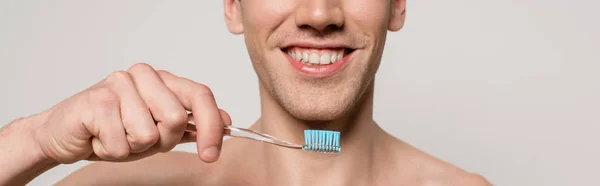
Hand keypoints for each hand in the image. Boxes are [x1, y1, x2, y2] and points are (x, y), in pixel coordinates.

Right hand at [29, 63, 230, 163]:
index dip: (212, 127)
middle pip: (176, 118)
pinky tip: (99, 138)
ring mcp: (119, 84)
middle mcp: (143, 75)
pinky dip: (111, 151)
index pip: (201, 95)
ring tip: (115, 136)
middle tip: (137, 138)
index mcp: (163, 80)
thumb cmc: (112, 130)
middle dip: (160, 142)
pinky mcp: (97, 100)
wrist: (64, 134)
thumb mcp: (158, 131)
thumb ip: (191, 125)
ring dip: (132, 147)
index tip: (212, 155)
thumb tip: (226, 122)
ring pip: (148, 135)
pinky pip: (121, 144)